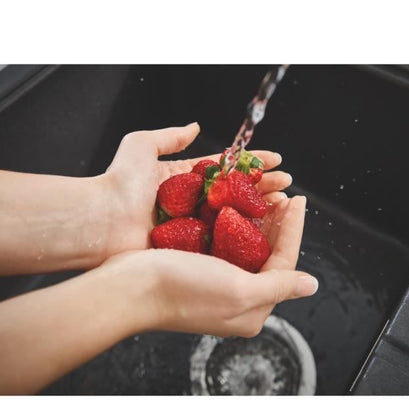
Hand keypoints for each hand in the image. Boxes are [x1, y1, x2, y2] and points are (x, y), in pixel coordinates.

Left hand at [97, 122, 292, 261]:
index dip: (253, 164)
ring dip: (260, 210)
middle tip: (287, 185)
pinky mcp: (191, 247)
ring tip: (284, 204)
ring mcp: (194, 226)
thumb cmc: (118, 183)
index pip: (227, 169)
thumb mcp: (141, 146)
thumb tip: (193, 126)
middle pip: (236, 194)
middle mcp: (193, 203)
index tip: (276, 160)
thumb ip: (170, 136)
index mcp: (185, 179)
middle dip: (264, 188)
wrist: (101, 222)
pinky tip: (265, 232)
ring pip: (235, 217)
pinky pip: (222, 241)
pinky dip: (244, 237)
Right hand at [101, 195, 316, 337]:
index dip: (294, 230)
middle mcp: (238, 300)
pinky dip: (235, 225)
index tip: (298, 200)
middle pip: (268, 255)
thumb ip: (279, 286)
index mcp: (252, 310)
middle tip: (283, 195)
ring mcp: (218, 285)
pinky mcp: (200, 271)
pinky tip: (237, 208)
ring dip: (258, 222)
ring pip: (248, 248)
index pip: (285, 264)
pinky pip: (226, 245)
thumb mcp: (239, 290)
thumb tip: (311, 286)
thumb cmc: (182, 289)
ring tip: (266, 197)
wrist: (130, 288)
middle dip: (278, 224)